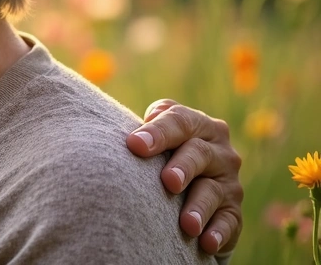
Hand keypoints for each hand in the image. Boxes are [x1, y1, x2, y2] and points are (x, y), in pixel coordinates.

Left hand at [125, 99, 242, 254]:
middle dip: (183, 167)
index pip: (179, 122)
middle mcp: (218, 151)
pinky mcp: (231, 210)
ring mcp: (228, 181)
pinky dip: (218, 232)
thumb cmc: (162, 151)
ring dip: (199, 207)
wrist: (189, 179)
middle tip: (168, 182)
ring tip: (187, 224)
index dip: (158, 132)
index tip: (135, 145)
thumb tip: (133, 140)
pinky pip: (229, 221)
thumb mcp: (155, 133)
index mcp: (198, 125)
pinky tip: (207, 243)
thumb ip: (146, 129)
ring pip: (213, 191)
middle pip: (200, 154)